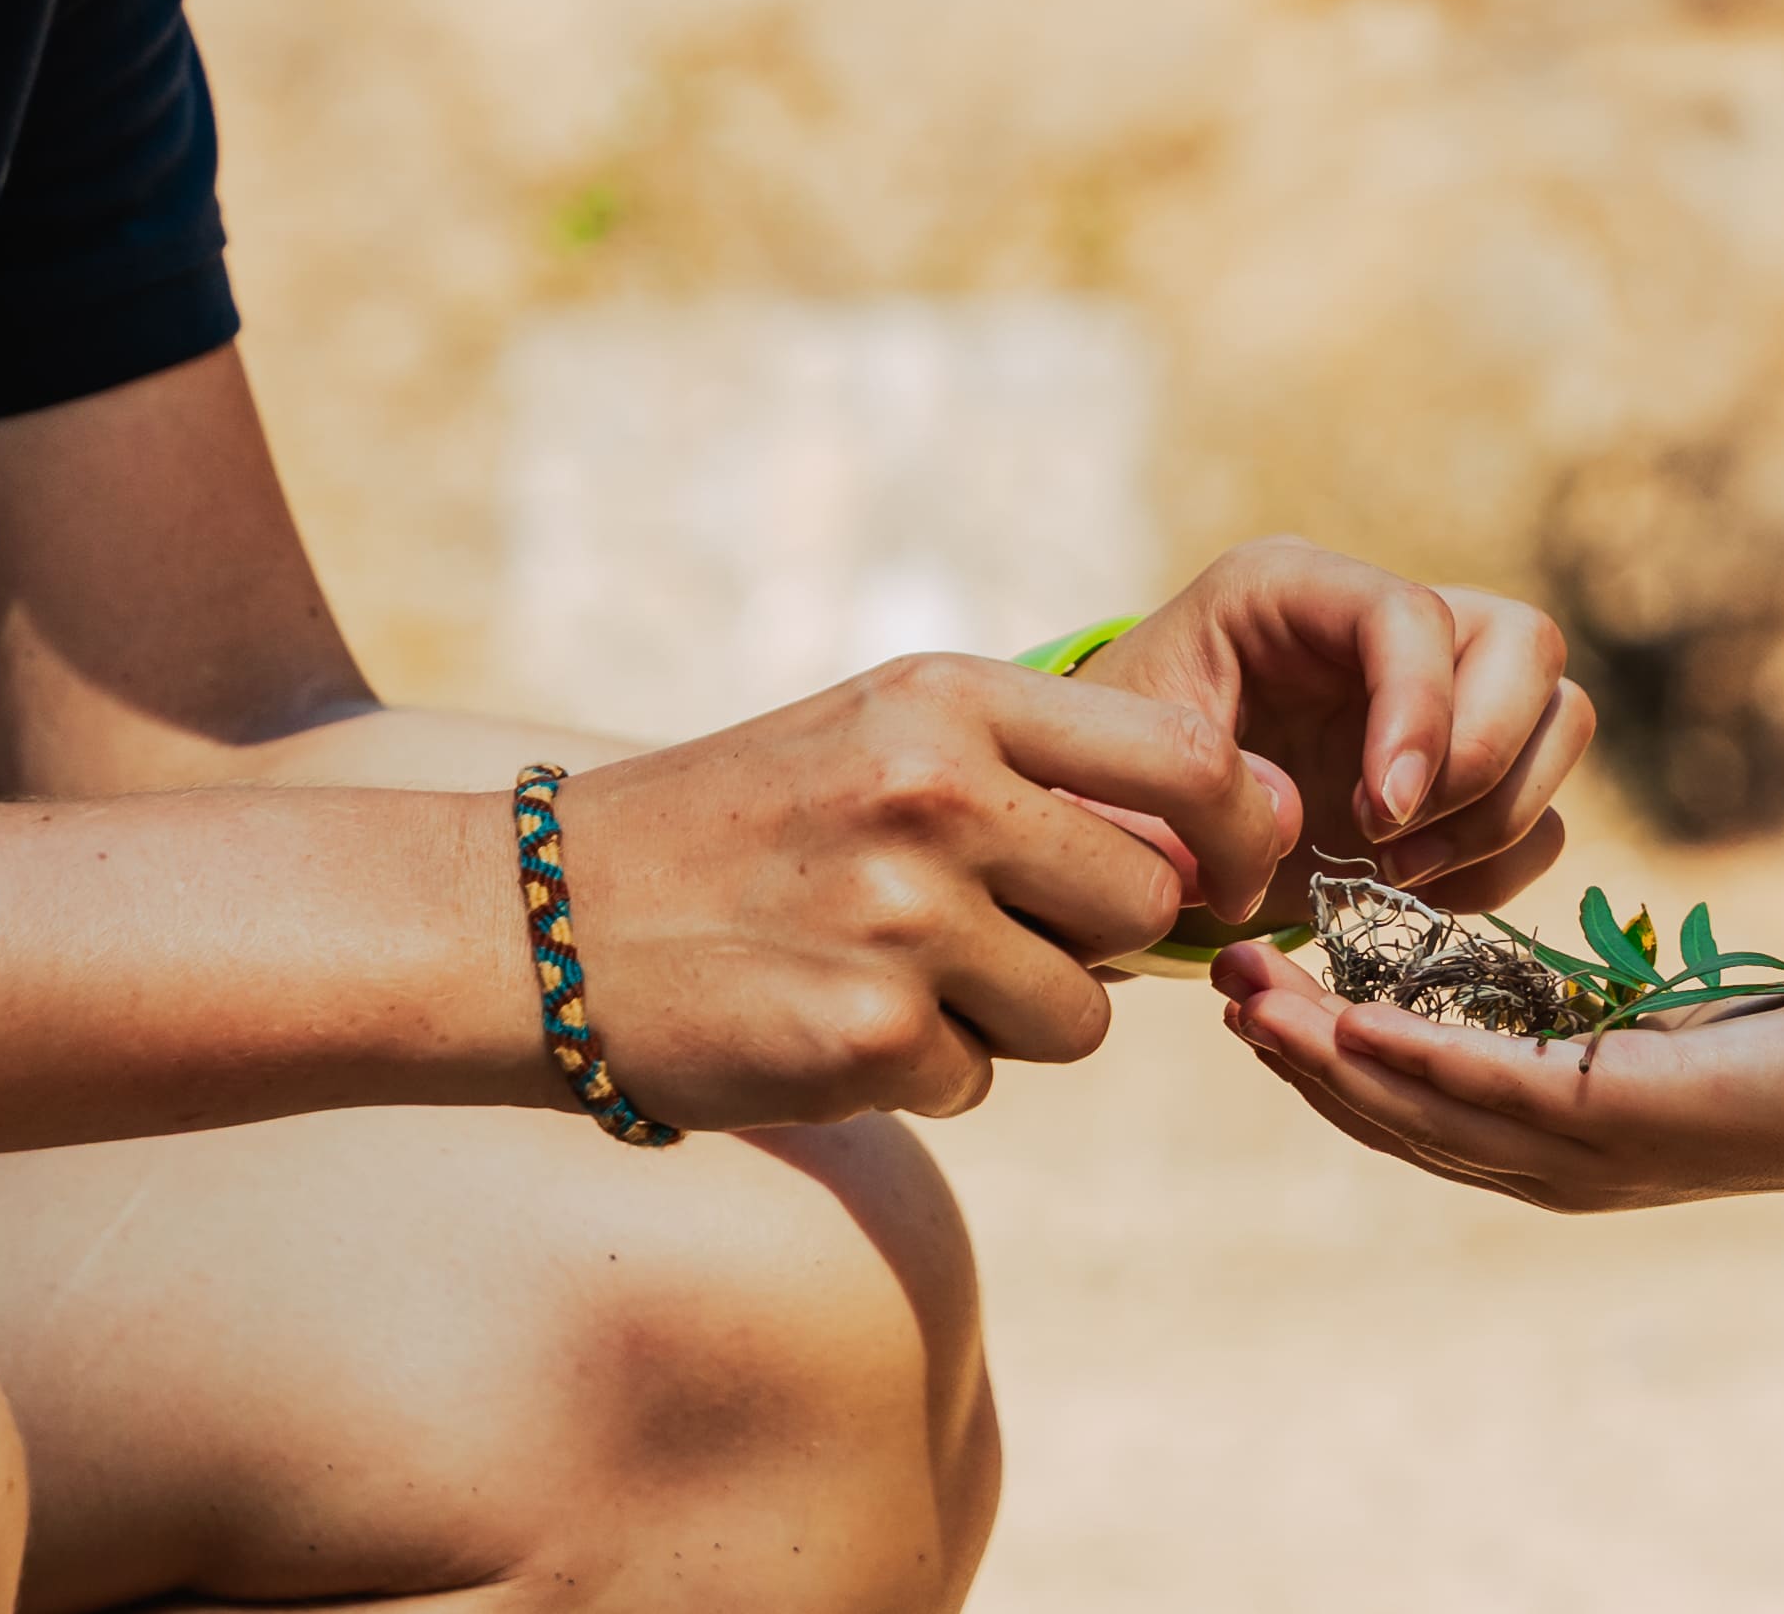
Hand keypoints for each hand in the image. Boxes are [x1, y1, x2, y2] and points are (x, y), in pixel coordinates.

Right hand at [546, 654, 1295, 1125]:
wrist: (544, 920)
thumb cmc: (745, 826)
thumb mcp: (885, 737)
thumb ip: (1041, 769)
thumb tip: (1228, 835)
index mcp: (953, 701)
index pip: (1186, 754)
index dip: (1239, 825)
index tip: (1231, 867)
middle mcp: (938, 795)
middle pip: (1147, 902)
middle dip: (1101, 940)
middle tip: (999, 933)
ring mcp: (904, 920)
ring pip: (1084, 1013)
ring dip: (1015, 1019)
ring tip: (900, 975)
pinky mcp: (868, 1039)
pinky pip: (981, 1083)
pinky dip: (927, 1074)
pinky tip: (834, 1023)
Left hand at [1071, 538, 1592, 931]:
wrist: (1128, 822)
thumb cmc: (1116, 775)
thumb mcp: (1129, 759)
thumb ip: (1202, 780)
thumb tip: (1300, 815)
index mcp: (1296, 590)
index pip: (1410, 614)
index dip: (1420, 712)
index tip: (1381, 812)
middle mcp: (1391, 627)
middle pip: (1524, 643)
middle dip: (1482, 758)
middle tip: (1394, 841)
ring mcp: (1446, 694)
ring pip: (1562, 717)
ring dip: (1501, 814)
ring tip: (1400, 870)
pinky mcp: (1467, 773)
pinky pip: (1545, 813)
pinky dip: (1497, 867)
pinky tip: (1411, 891)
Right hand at [1214, 937, 1783, 1209]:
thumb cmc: (1783, 1056)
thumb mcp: (1643, 1033)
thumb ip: (1566, 1019)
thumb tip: (1506, 972)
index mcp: (1547, 1150)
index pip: (1404, 1115)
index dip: (1320, 1069)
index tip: (1251, 1003)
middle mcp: (1551, 1168)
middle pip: (1390, 1121)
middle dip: (1296, 1061)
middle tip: (1217, 991)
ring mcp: (1583, 1152)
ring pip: (1425, 1109)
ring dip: (1330, 1058)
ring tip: (1255, 999)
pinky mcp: (1625, 1114)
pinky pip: (1503, 1084)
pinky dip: (1424, 1056)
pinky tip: (1362, 1018)